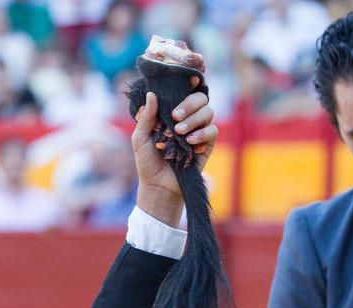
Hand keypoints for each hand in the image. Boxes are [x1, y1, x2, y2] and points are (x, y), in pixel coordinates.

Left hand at [132, 78, 217, 226]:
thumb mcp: (140, 138)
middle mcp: (188, 118)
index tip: (188, 78)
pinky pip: (212, 131)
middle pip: (200, 98)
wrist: (157, 185)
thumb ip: (147, 117)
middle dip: (189, 103)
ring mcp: (199, 130)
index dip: (189, 82)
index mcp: (172, 112)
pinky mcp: (207, 144)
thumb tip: (151, 94)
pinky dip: (202, 134)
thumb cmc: (147, 161)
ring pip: (208, 112)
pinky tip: (190, 141)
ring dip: (193, 119)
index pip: (185, 92)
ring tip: (179, 132)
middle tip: (175, 116)